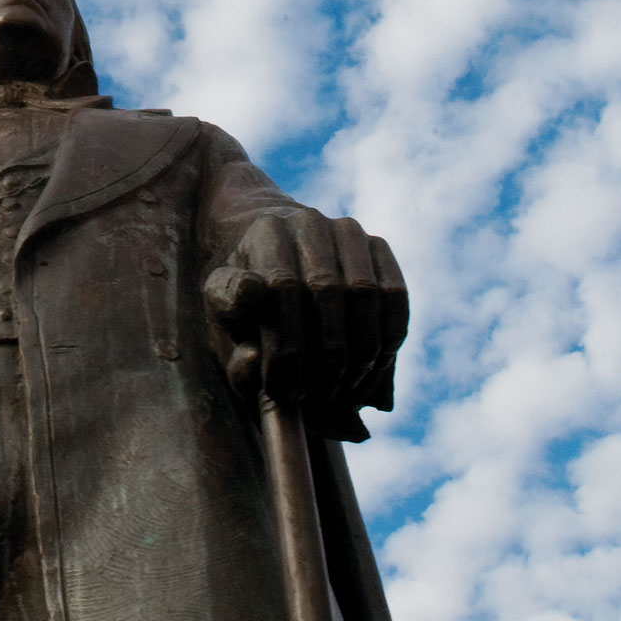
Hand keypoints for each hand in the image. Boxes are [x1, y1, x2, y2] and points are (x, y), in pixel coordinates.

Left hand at [205, 212, 407, 439]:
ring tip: (343, 392)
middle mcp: (307, 222)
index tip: (280, 391)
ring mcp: (347, 231)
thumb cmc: (248, 307)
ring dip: (359, 353)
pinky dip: (388, 339)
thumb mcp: (225, 324)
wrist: (276, 264)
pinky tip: (371, 372)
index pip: (282, 286)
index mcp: (264, 233)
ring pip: (364, 294)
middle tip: (316, 399)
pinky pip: (395, 296)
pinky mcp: (378, 247)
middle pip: (326, 290)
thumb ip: (230, 334)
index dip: (285, 347)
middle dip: (323, 356)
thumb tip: (254, 338)